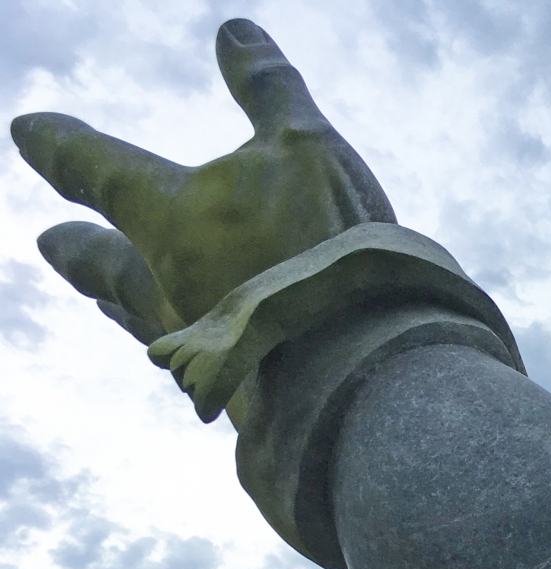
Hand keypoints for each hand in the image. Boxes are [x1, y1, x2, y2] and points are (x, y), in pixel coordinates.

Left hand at [11, 19, 393, 343]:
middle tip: (50, 244)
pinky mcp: (235, 392)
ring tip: (112, 305)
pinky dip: (188, 352)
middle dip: (80, 252)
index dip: (60, 144)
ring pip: (146, 320)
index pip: (94, 166)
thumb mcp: (304, 147)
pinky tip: (199, 362)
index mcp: (163, 214)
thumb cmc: (324, 246)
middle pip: (106, 265)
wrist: (358, 365)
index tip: (27, 129)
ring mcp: (197, 346)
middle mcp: (164, 283)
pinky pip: (197, 366)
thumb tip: (235, 31)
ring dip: (124, 306)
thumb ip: (268, 89)